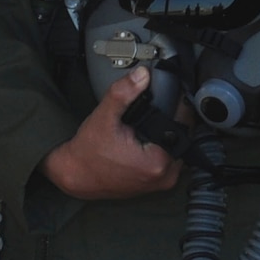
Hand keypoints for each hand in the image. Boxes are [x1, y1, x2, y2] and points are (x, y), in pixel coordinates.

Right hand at [40, 65, 181, 199]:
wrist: (76, 175)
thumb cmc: (87, 153)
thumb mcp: (104, 118)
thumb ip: (123, 94)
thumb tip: (142, 76)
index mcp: (158, 162)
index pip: (183, 124)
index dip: (178, 106)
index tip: (169, 95)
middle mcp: (165, 176)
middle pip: (183, 136)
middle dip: (173, 119)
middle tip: (157, 107)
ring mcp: (162, 182)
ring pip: (178, 147)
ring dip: (169, 133)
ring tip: (152, 121)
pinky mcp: (157, 183)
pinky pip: (169, 158)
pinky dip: (162, 145)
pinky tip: (149, 136)